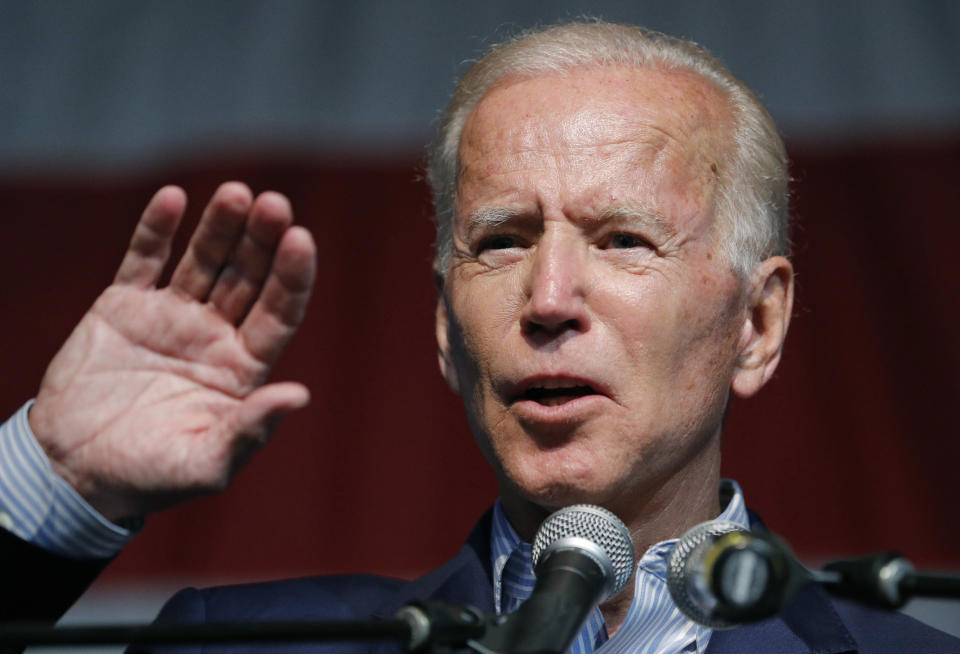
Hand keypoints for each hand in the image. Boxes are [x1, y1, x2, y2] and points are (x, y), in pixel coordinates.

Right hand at [28, 182, 316, 521]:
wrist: (74, 470)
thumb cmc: (150, 476)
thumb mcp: (206, 463)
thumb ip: (250, 429)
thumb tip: (300, 394)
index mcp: (242, 368)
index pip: (279, 313)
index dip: (292, 278)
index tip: (302, 241)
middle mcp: (214, 334)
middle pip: (247, 277)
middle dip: (262, 241)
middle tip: (275, 204)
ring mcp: (170, 316)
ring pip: (203, 261)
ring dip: (219, 226)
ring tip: (237, 193)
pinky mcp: (123, 306)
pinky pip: (144, 259)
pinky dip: (157, 229)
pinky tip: (174, 198)